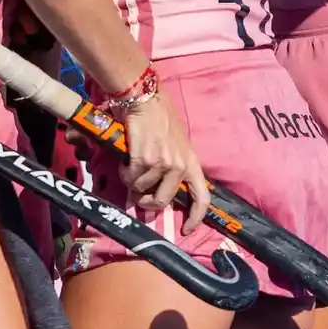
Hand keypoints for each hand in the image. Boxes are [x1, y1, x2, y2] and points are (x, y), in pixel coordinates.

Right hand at [121, 91, 209, 235]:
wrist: (145, 99)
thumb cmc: (159, 118)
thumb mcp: (176, 142)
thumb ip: (172, 165)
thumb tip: (158, 190)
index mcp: (191, 161)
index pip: (203, 197)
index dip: (196, 217)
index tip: (186, 230)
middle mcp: (180, 165)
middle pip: (163, 201)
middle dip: (147, 202)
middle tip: (138, 195)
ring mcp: (163, 163)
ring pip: (141, 189)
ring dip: (132, 181)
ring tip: (131, 164)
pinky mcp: (145, 160)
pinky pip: (130, 178)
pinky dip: (124, 172)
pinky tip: (126, 160)